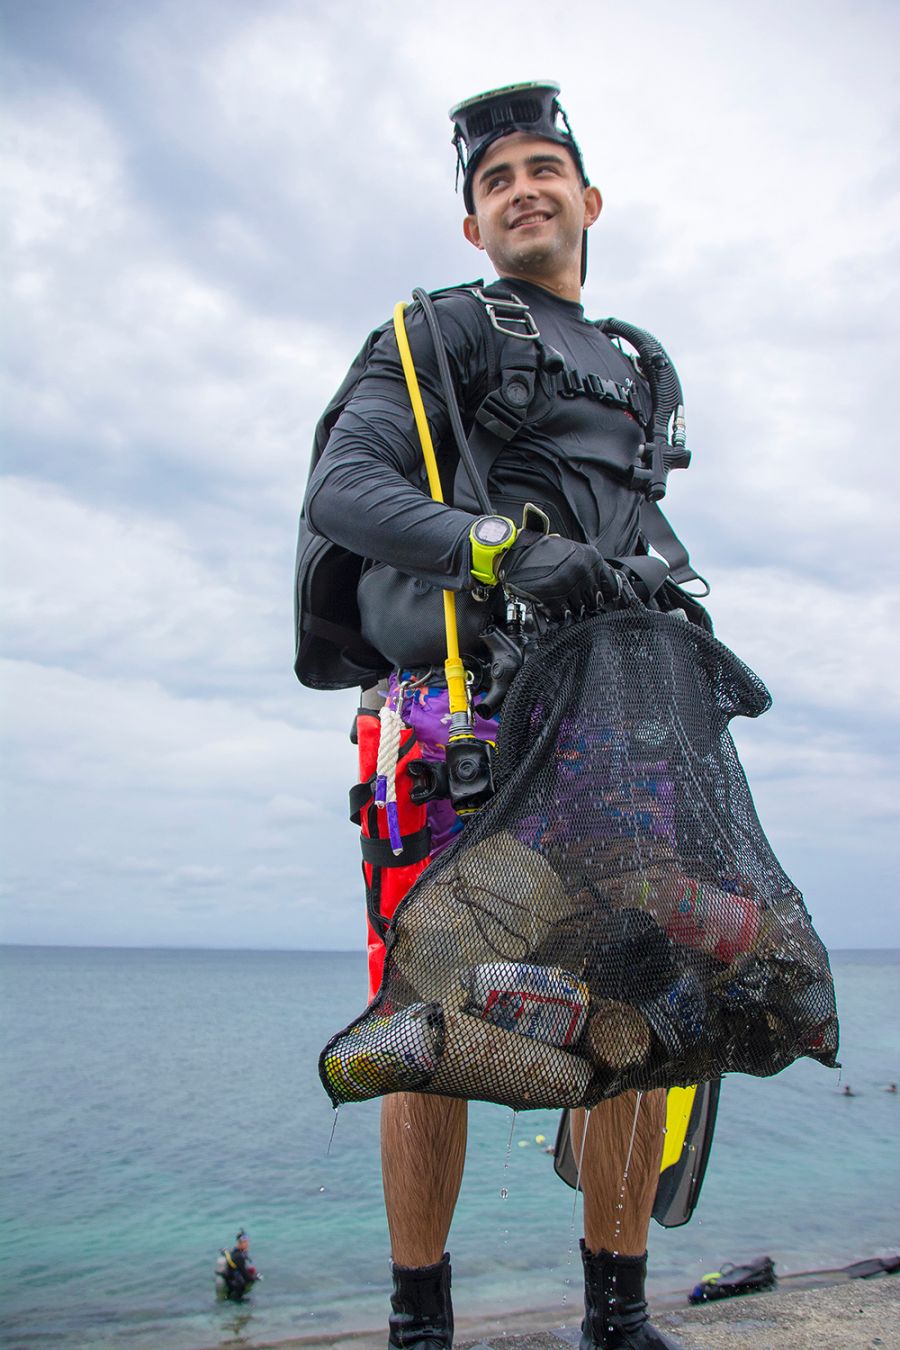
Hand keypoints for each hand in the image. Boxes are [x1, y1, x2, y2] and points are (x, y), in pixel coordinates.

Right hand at [498, 531, 616, 617]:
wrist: (515, 551)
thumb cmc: (540, 551)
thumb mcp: (571, 550)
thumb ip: (588, 566)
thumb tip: (600, 585)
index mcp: (591, 558)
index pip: (611, 587)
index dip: (602, 595)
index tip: (597, 598)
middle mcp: (583, 571)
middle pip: (594, 601)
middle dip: (583, 603)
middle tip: (571, 600)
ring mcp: (569, 585)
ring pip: (579, 610)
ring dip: (570, 609)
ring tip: (560, 602)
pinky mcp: (554, 598)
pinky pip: (562, 615)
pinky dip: (556, 614)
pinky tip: (550, 606)